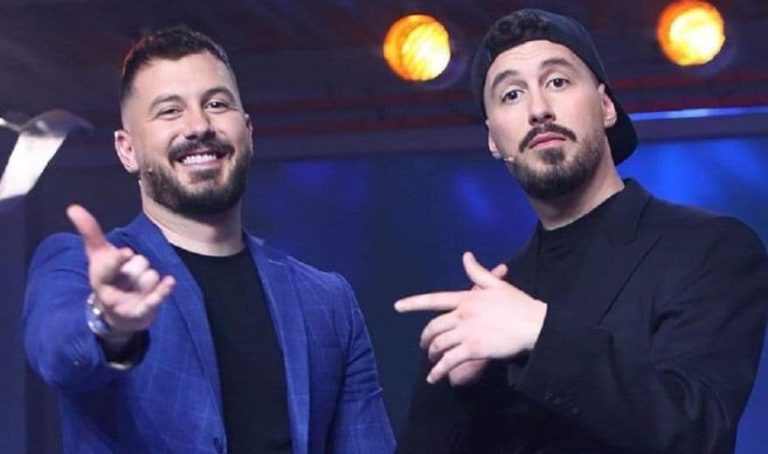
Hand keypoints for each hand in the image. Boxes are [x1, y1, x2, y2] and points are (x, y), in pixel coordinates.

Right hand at [67, 204, 174, 334]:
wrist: (118, 315)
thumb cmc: (109, 278)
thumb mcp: (99, 256)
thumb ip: (90, 233)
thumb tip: (73, 207)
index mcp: (100, 276)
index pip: (108, 266)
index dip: (118, 260)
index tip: (126, 253)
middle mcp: (112, 290)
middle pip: (138, 265)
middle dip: (139, 263)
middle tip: (130, 270)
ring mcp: (128, 303)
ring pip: (151, 276)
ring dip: (149, 278)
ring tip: (138, 287)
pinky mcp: (142, 313)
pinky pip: (155, 299)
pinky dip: (163, 291)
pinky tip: (170, 281)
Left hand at [395, 252, 545, 384]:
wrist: (534, 325)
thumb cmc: (518, 304)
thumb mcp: (497, 284)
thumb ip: (478, 272)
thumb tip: (465, 255)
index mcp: (466, 298)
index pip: (434, 300)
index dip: (413, 303)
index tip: (397, 306)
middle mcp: (462, 314)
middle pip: (434, 327)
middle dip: (425, 338)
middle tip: (424, 345)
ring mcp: (466, 333)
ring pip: (439, 345)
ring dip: (432, 355)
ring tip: (432, 361)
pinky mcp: (473, 350)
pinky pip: (449, 362)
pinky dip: (439, 371)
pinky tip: (433, 378)